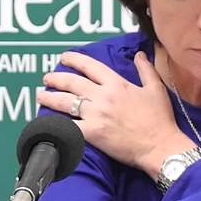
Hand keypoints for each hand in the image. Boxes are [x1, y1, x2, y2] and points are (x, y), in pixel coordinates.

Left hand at [37, 50, 195, 175]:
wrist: (159, 146)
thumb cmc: (159, 119)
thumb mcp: (156, 89)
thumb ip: (145, 69)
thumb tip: (140, 54)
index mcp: (116, 84)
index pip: (90, 66)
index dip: (74, 60)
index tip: (64, 58)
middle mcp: (102, 96)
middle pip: (72, 83)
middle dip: (56, 78)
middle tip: (47, 78)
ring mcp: (95, 115)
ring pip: (65, 102)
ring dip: (50, 98)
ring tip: (41, 95)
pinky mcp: (92, 133)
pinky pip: (69, 126)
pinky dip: (57, 124)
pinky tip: (48, 122)